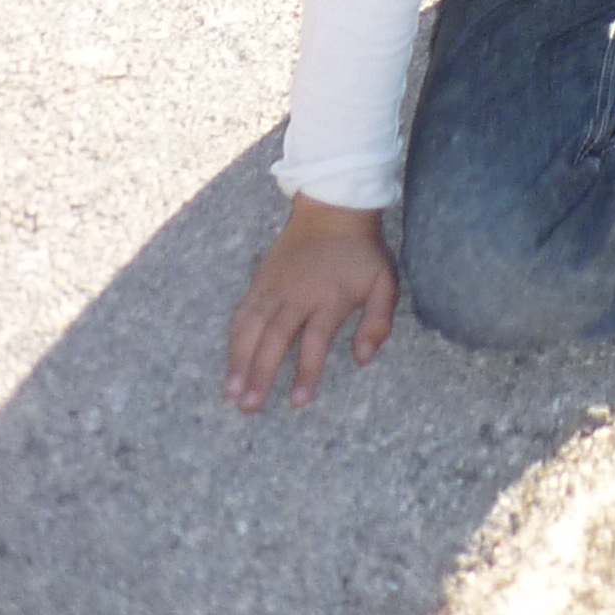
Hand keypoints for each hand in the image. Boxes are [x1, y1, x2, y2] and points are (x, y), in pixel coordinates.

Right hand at [225, 198, 398, 412]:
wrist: (333, 207)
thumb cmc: (361, 251)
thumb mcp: (385, 280)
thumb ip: (379, 321)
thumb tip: (362, 359)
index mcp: (331, 297)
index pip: (316, 340)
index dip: (306, 372)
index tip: (298, 401)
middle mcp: (298, 294)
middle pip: (276, 337)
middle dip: (261, 373)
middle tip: (249, 406)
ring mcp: (275, 287)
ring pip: (252, 327)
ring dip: (239, 361)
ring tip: (231, 392)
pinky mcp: (259, 281)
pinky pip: (241, 313)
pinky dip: (233, 340)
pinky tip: (229, 364)